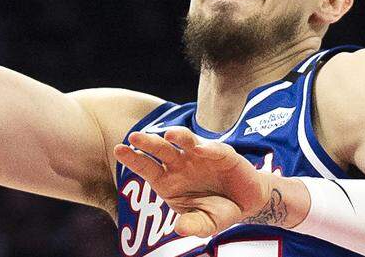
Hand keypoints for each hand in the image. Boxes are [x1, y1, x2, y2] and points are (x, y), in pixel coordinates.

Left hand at [114, 127, 280, 236]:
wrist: (246, 202)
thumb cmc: (217, 210)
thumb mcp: (205, 223)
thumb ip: (193, 225)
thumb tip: (180, 229)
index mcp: (168, 181)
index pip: (146, 167)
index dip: (133, 159)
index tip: (118, 149)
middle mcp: (180, 164)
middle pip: (161, 150)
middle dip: (148, 142)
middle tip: (135, 136)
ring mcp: (199, 156)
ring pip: (185, 142)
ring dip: (177, 136)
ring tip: (169, 135)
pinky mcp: (221, 153)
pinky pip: (214, 149)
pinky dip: (209, 149)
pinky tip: (202, 149)